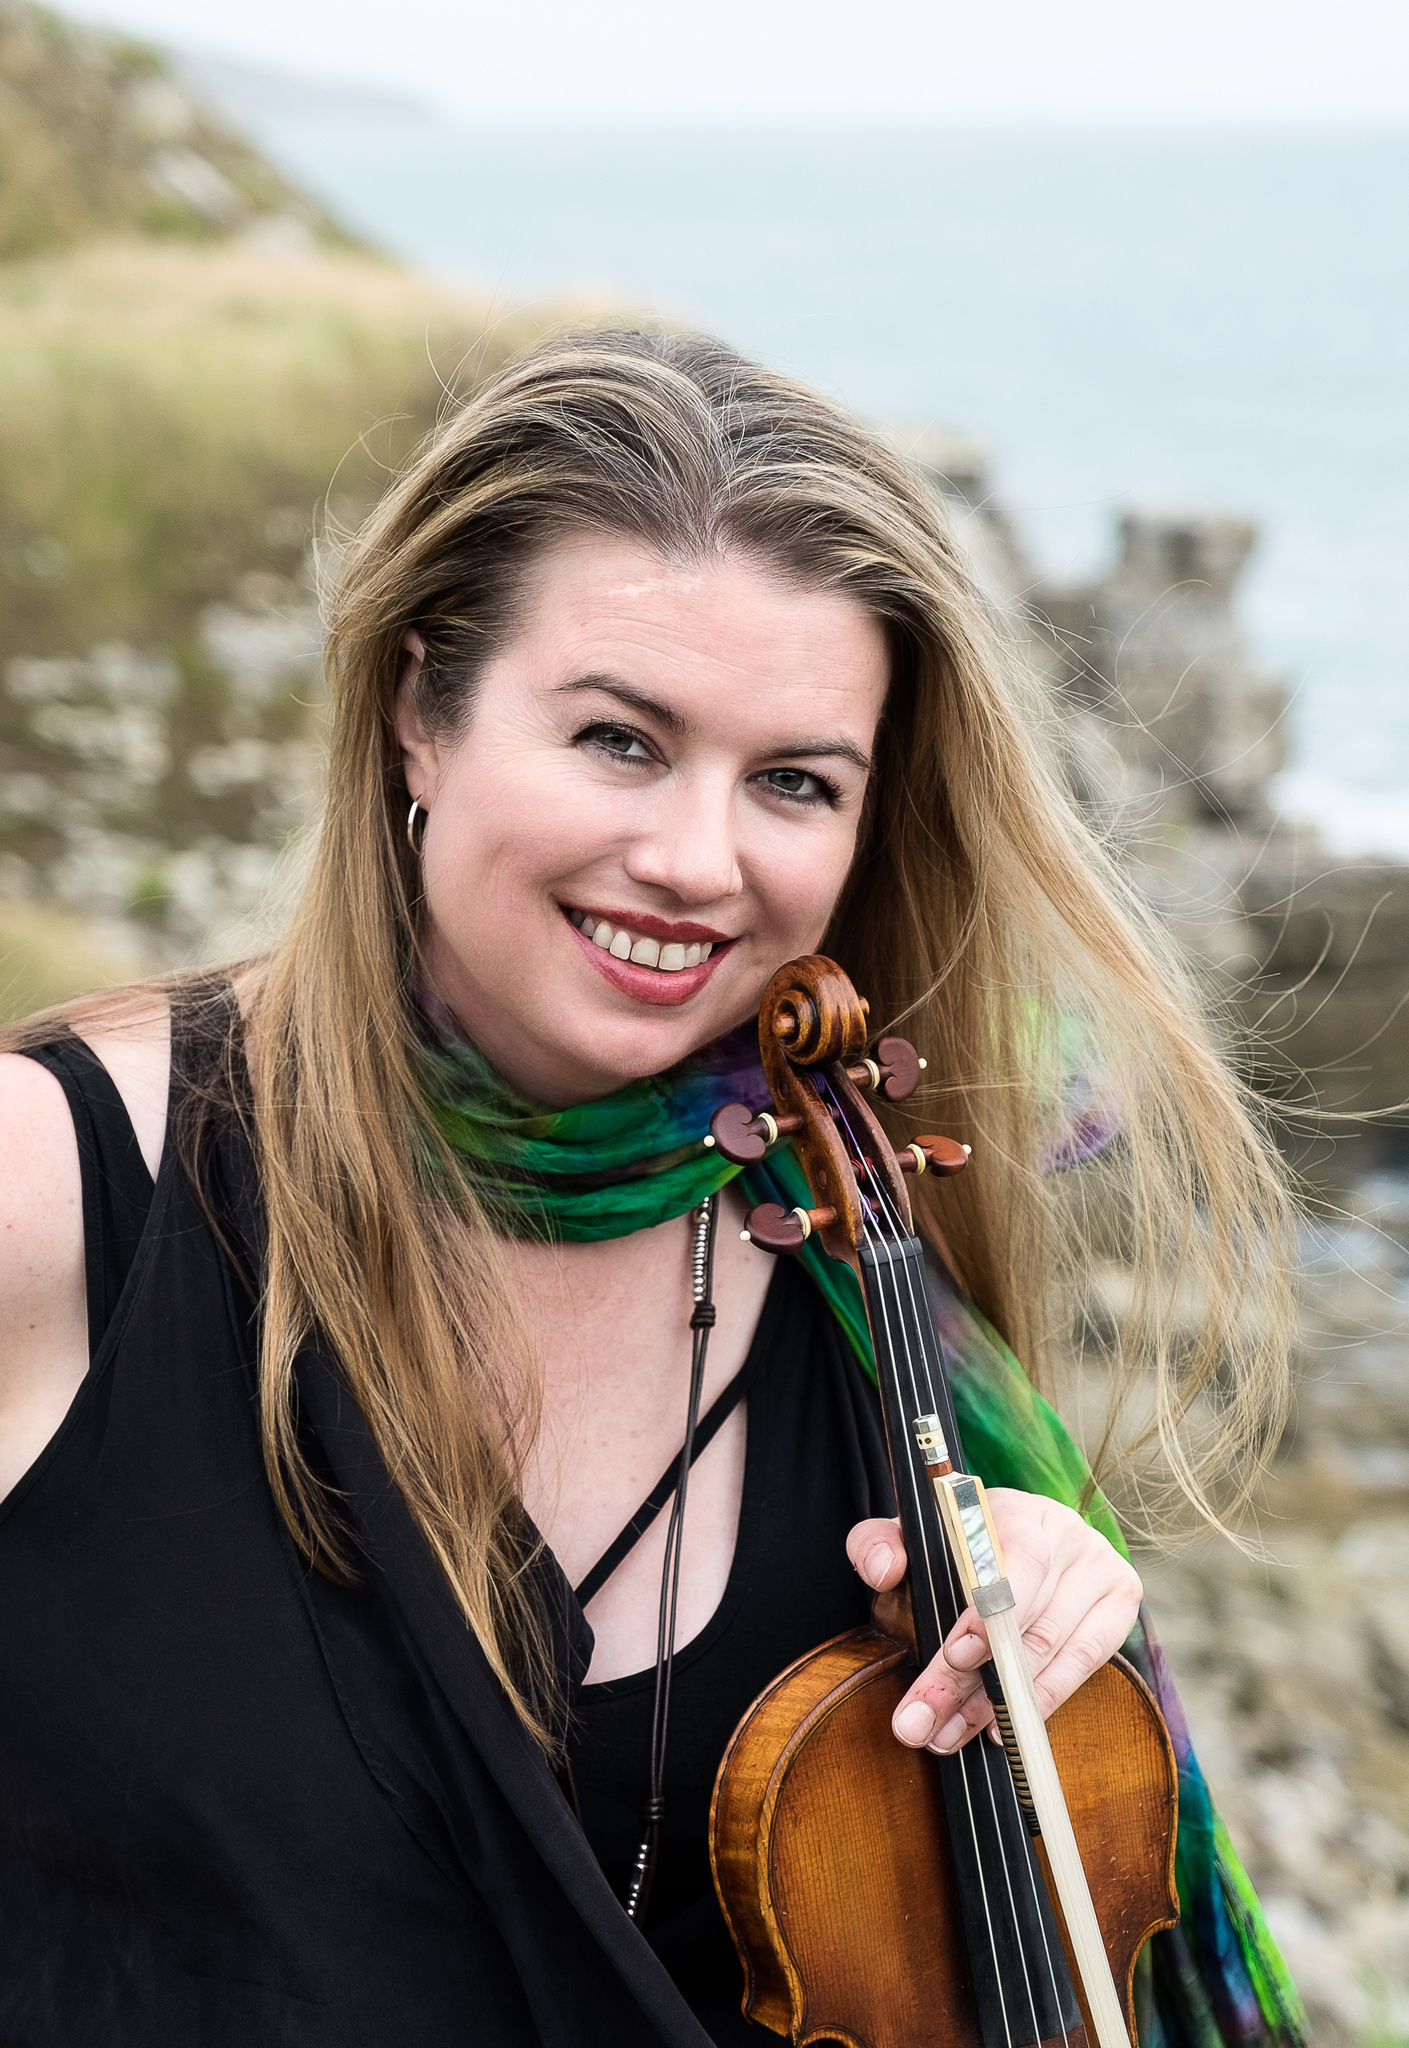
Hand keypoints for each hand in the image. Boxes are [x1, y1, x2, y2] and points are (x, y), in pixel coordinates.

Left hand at [845, 1489, 1142, 1754]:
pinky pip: (1085, 1664)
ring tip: (951, 1731)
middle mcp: (1065, 1531)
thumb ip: (878, 1545)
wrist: (1008, 1542)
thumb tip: (883, 1570)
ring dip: (1002, 1701)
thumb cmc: (954, 1547)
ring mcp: (1099, 1568)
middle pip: (1027, 1617)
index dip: (989, 1612)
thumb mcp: (908, 1539)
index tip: (955, 1655)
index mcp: (1013, 1507)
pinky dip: (1044, 1699)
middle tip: (928, 1720)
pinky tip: (1004, 1724)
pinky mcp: (1118, 1606)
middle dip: (974, 1679)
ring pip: (1055, 1647)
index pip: (1013, 1559)